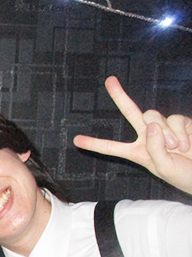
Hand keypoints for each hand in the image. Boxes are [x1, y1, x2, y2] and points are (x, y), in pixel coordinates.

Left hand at [73, 76, 191, 194]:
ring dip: (166, 134)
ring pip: (154, 117)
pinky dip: (181, 132)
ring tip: (177, 149)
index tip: (76, 140)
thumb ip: (154, 149)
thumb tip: (151, 125)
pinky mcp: (182, 123)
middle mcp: (148, 137)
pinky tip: (187, 144)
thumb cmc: (183, 176)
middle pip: (131, 112)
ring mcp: (164, 128)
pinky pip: (176, 120)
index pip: (112, 147)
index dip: (95, 143)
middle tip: (109, 80)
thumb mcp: (163, 168)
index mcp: (137, 152)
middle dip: (120, 96)